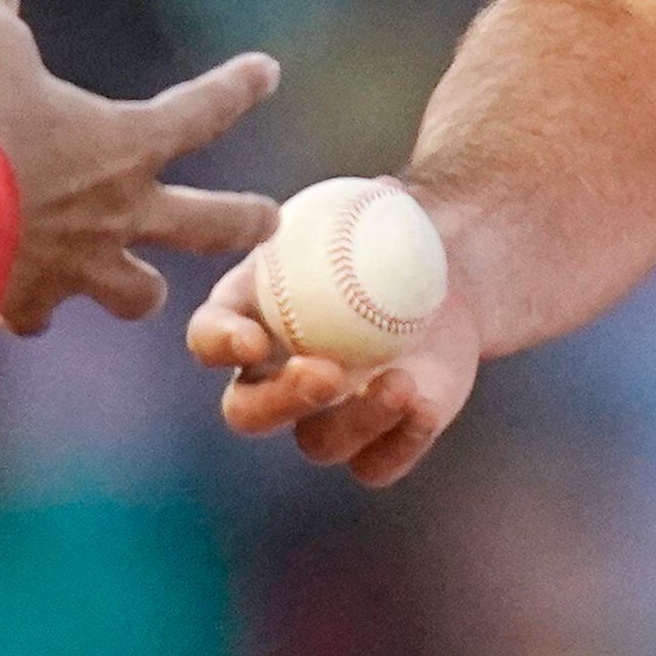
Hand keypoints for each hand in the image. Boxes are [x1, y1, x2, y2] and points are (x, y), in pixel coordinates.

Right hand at [0, 0, 279, 333]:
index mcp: (126, 144)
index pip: (202, 110)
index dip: (236, 88)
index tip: (267, 73)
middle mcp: (120, 211)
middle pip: (209, 225)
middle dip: (243, 221)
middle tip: (267, 222)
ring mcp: (80, 263)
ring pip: (138, 293)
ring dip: (139, 288)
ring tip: (140, 289)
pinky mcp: (28, 298)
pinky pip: (37, 311)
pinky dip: (28, 307)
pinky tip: (19, 306)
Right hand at [191, 219, 481, 488]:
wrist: (446, 273)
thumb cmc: (389, 229)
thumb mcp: (372, 204)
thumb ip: (361, 200)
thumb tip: (382, 190)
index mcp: (248, 315)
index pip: (209, 337)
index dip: (219, 343)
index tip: (253, 336)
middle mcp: (274, 375)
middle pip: (248, 412)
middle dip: (280, 400)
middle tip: (327, 373)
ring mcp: (325, 414)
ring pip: (319, 444)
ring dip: (356, 421)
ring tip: (402, 382)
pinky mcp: (377, 439)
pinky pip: (376, 465)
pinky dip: (399, 443)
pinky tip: (425, 405)